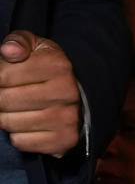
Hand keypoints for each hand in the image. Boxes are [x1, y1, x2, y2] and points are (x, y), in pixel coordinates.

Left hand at [0, 32, 81, 156]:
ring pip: (10, 123)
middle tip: (3, 95)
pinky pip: (21, 142)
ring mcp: (66, 120)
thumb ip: (18, 42)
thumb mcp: (35, 46)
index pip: (4, 75)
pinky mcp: (63, 141)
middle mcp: (65, 93)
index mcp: (57, 66)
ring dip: (4, 117)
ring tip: (12, 109)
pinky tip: (24, 124)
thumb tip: (7, 51)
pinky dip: (16, 134)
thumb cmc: (47, 69)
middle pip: (5, 100)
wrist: (79, 98)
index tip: (1, 79)